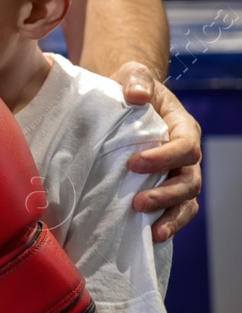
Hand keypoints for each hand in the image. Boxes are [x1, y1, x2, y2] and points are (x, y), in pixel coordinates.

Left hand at [112, 61, 201, 241]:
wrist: (123, 101)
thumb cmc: (131, 88)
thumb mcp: (133, 76)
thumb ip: (136, 81)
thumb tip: (136, 95)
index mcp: (183, 127)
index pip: (186, 146)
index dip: (165, 157)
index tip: (134, 163)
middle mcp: (186, 154)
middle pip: (190, 180)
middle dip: (167, 193)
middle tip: (138, 201)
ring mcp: (176, 173)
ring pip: (186, 200)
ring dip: (170, 215)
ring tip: (151, 229)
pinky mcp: (162, 187)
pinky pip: (174, 210)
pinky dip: (167, 223)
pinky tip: (150, 236)